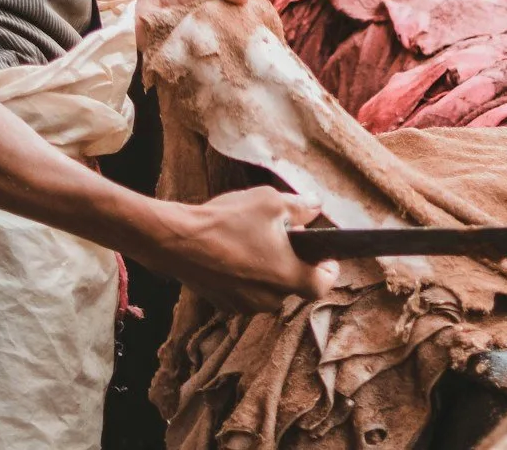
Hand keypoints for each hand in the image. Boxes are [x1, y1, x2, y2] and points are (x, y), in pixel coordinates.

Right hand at [151, 188, 337, 309]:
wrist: (177, 241)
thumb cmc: (226, 222)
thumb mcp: (271, 201)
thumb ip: (301, 206)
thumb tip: (316, 207)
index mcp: (287, 277)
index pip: (322, 285)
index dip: (329, 270)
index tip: (327, 256)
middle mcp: (268, 298)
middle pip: (294, 284)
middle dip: (294, 261)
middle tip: (285, 235)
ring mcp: (243, 305)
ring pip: (269, 288)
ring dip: (270, 268)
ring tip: (256, 240)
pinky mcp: (223, 304)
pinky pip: (246, 291)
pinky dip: (247, 275)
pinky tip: (234, 251)